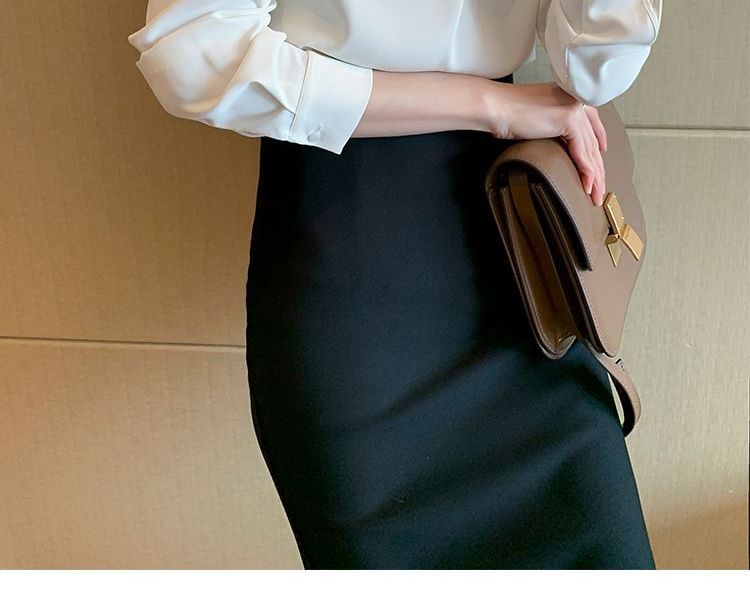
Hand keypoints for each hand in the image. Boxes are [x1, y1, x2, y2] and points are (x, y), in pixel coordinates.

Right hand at [483, 81, 607, 205]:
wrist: (498, 107)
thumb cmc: (506, 112)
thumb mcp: (536, 118)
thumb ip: (550, 124)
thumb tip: (551, 137)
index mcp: (569, 96)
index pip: (592, 121)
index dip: (599, 139)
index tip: (602, 151)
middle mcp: (576, 100)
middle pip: (593, 141)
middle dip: (599, 168)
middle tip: (600, 187)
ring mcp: (575, 109)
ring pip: (591, 150)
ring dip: (595, 177)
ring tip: (595, 194)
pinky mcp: (570, 120)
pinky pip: (583, 154)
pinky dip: (586, 173)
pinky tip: (587, 186)